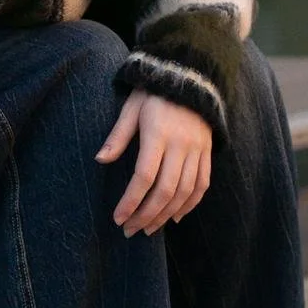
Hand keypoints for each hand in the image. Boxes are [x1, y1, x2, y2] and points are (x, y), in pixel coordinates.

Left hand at [96, 90, 212, 234]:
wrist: (191, 77)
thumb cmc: (154, 93)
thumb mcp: (131, 107)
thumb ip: (118, 136)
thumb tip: (100, 160)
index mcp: (158, 134)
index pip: (144, 176)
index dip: (131, 201)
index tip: (118, 218)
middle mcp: (180, 145)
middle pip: (165, 190)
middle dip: (146, 215)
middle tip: (130, 230)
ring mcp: (197, 150)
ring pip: (185, 192)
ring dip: (166, 215)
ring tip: (148, 229)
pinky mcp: (207, 153)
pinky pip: (201, 185)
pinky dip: (190, 205)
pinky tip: (174, 217)